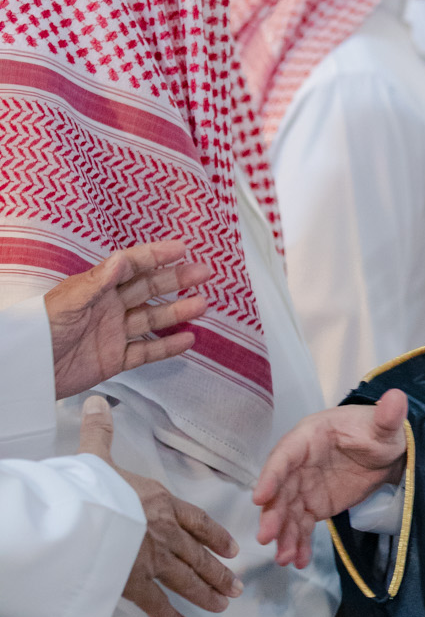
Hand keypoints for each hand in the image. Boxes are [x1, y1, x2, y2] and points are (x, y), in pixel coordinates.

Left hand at [45, 240, 209, 398]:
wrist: (29, 368)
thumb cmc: (42, 328)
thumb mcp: (68, 301)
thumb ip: (98, 282)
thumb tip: (123, 259)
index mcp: (97, 288)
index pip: (132, 266)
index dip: (156, 256)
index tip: (182, 249)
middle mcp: (110, 307)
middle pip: (148, 289)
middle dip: (176, 280)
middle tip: (203, 272)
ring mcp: (114, 333)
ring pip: (153, 318)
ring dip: (178, 311)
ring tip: (202, 304)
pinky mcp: (115, 359)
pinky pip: (147, 351)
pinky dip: (168, 346)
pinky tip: (187, 339)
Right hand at [79, 395, 241, 616]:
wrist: (79, 517)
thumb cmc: (89, 486)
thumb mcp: (95, 456)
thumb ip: (100, 433)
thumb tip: (95, 402)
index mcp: (160, 502)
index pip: (197, 520)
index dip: (215, 535)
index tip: (232, 548)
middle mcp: (164, 531)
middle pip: (199, 555)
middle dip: (219, 572)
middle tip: (237, 587)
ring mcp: (152, 559)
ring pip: (188, 579)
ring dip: (207, 592)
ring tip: (224, 604)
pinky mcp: (135, 583)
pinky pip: (158, 604)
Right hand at [254, 389, 409, 570]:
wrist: (388, 452)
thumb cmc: (379, 431)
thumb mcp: (385, 425)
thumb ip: (388, 416)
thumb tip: (397, 398)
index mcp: (310, 436)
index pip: (285, 455)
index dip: (271, 475)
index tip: (259, 497)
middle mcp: (300, 462)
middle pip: (280, 489)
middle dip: (273, 513)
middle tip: (267, 538)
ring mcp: (304, 486)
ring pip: (287, 511)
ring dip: (283, 534)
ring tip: (284, 558)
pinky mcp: (314, 505)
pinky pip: (301, 524)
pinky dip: (298, 541)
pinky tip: (298, 560)